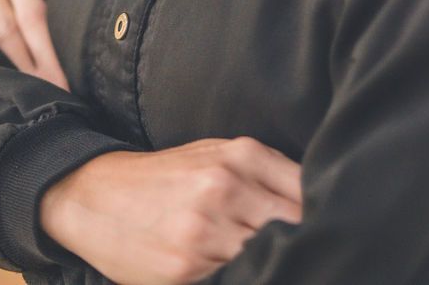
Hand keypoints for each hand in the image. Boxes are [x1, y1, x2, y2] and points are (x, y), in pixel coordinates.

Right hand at [40, 138, 303, 284]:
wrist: (98, 195)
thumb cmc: (168, 176)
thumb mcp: (216, 155)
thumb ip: (265, 174)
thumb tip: (316, 204)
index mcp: (241, 155)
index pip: (306, 193)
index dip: (323, 217)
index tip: (330, 229)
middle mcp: (226, 187)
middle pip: (292, 228)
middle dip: (301, 242)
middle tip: (312, 252)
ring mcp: (205, 229)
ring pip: (265, 257)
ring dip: (273, 263)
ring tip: (275, 263)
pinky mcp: (186, 268)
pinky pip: (234, 277)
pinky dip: (244, 276)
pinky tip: (242, 270)